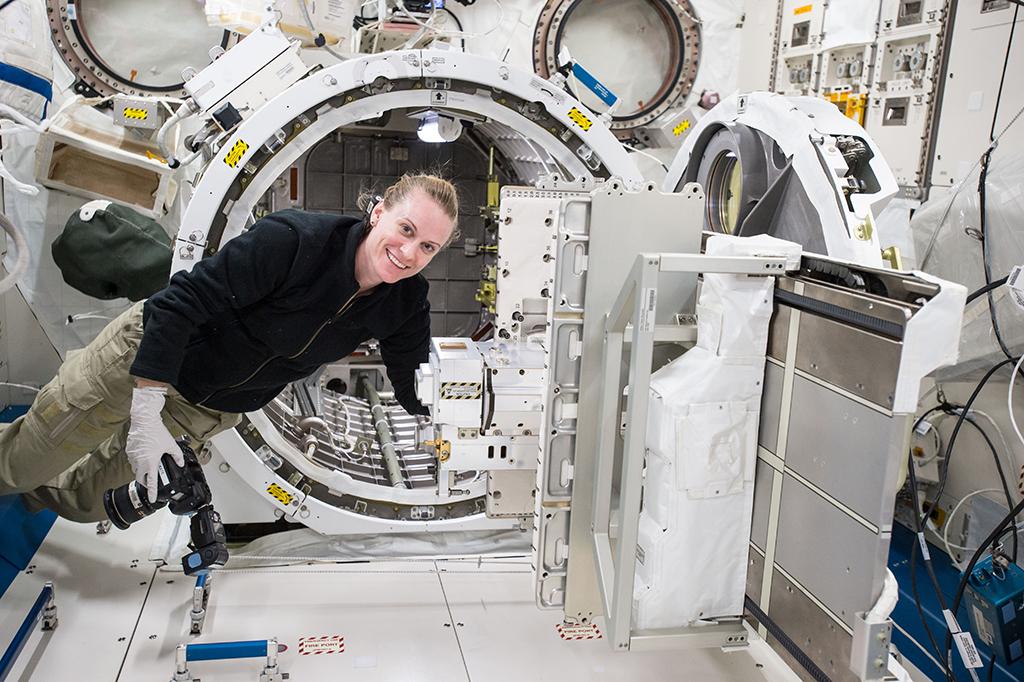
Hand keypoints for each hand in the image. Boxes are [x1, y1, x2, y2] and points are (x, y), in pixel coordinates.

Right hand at [126, 386, 183, 502]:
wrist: (144, 420)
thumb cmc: (156, 432)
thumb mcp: (171, 445)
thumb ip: (177, 456)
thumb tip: (180, 463)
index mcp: (150, 463)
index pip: (151, 482)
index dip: (152, 492)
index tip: (153, 498)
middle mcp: (139, 462)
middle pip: (140, 478)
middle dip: (146, 481)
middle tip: (151, 481)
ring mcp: (132, 456)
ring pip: (135, 469)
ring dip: (142, 470)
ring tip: (149, 465)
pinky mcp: (128, 450)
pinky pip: (132, 460)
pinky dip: (138, 460)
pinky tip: (144, 455)